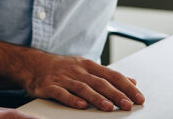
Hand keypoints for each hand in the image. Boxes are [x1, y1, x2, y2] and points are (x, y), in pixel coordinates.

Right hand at [19, 50, 144, 111]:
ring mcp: (63, 78)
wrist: (33, 64)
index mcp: (89, 65)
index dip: (126, 86)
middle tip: (128, 105)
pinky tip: (81, 106)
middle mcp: (78, 70)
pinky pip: (62, 94)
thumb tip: (133, 81)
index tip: (138, 98)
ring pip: (83, 88)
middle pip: (100, 82)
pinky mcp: (49, 86)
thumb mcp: (87, 68)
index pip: (112, 75)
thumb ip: (109, 76)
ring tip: (109, 107)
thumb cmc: (63, 68)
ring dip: (97, 98)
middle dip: (116, 94)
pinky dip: (72, 100)